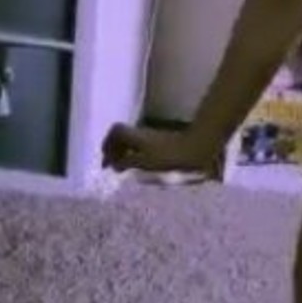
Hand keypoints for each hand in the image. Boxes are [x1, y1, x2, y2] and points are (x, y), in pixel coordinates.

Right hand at [101, 122, 220, 177]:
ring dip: (125, 154)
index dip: (107, 145)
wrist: (195, 149)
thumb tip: (113, 164)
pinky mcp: (161, 143)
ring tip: (124, 169)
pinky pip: (141, 146)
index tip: (106, 161)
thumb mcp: (143, 162)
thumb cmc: (168, 156)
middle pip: (122, 136)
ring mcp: (152, 137)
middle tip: (113, 166)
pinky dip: (136, 155)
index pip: (115, 133)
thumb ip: (126, 162)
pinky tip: (140, 167)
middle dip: (114, 150)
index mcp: (135, 135)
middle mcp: (142, 133)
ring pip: (132, 142)